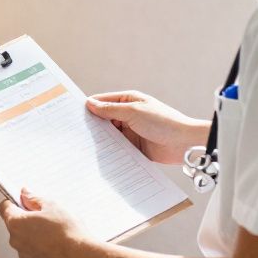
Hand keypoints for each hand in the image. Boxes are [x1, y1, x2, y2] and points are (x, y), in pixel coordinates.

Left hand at [0, 189, 95, 257]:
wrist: (82, 257)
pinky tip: (56, 243)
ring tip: (53, 230)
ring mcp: (24, 254)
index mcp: (16, 223)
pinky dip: (40, 246)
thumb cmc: (67, 230)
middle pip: (14, 223)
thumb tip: (24, 193)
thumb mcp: (51, 205)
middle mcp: (15, 240)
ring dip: (33, 233)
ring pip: (24, 238)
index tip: (25, 201)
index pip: (4, 207)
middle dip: (26, 217)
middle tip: (45, 215)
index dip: (13, 201)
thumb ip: (34, 198)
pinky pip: (32, 250)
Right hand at [86, 91, 209, 164]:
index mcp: (129, 101)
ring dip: (100, 140)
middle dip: (92, 125)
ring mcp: (131, 132)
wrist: (185, 144)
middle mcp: (128, 115)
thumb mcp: (134, 112)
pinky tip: (99, 156)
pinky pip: (117, 148)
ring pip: (109, 135)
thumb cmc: (164, 122)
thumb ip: (110, 110)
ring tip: (83, 146)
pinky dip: (110, 151)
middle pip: (104, 119)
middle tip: (75, 132)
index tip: (72, 114)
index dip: (88, 107)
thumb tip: (90, 104)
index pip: (102, 102)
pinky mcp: (134, 147)